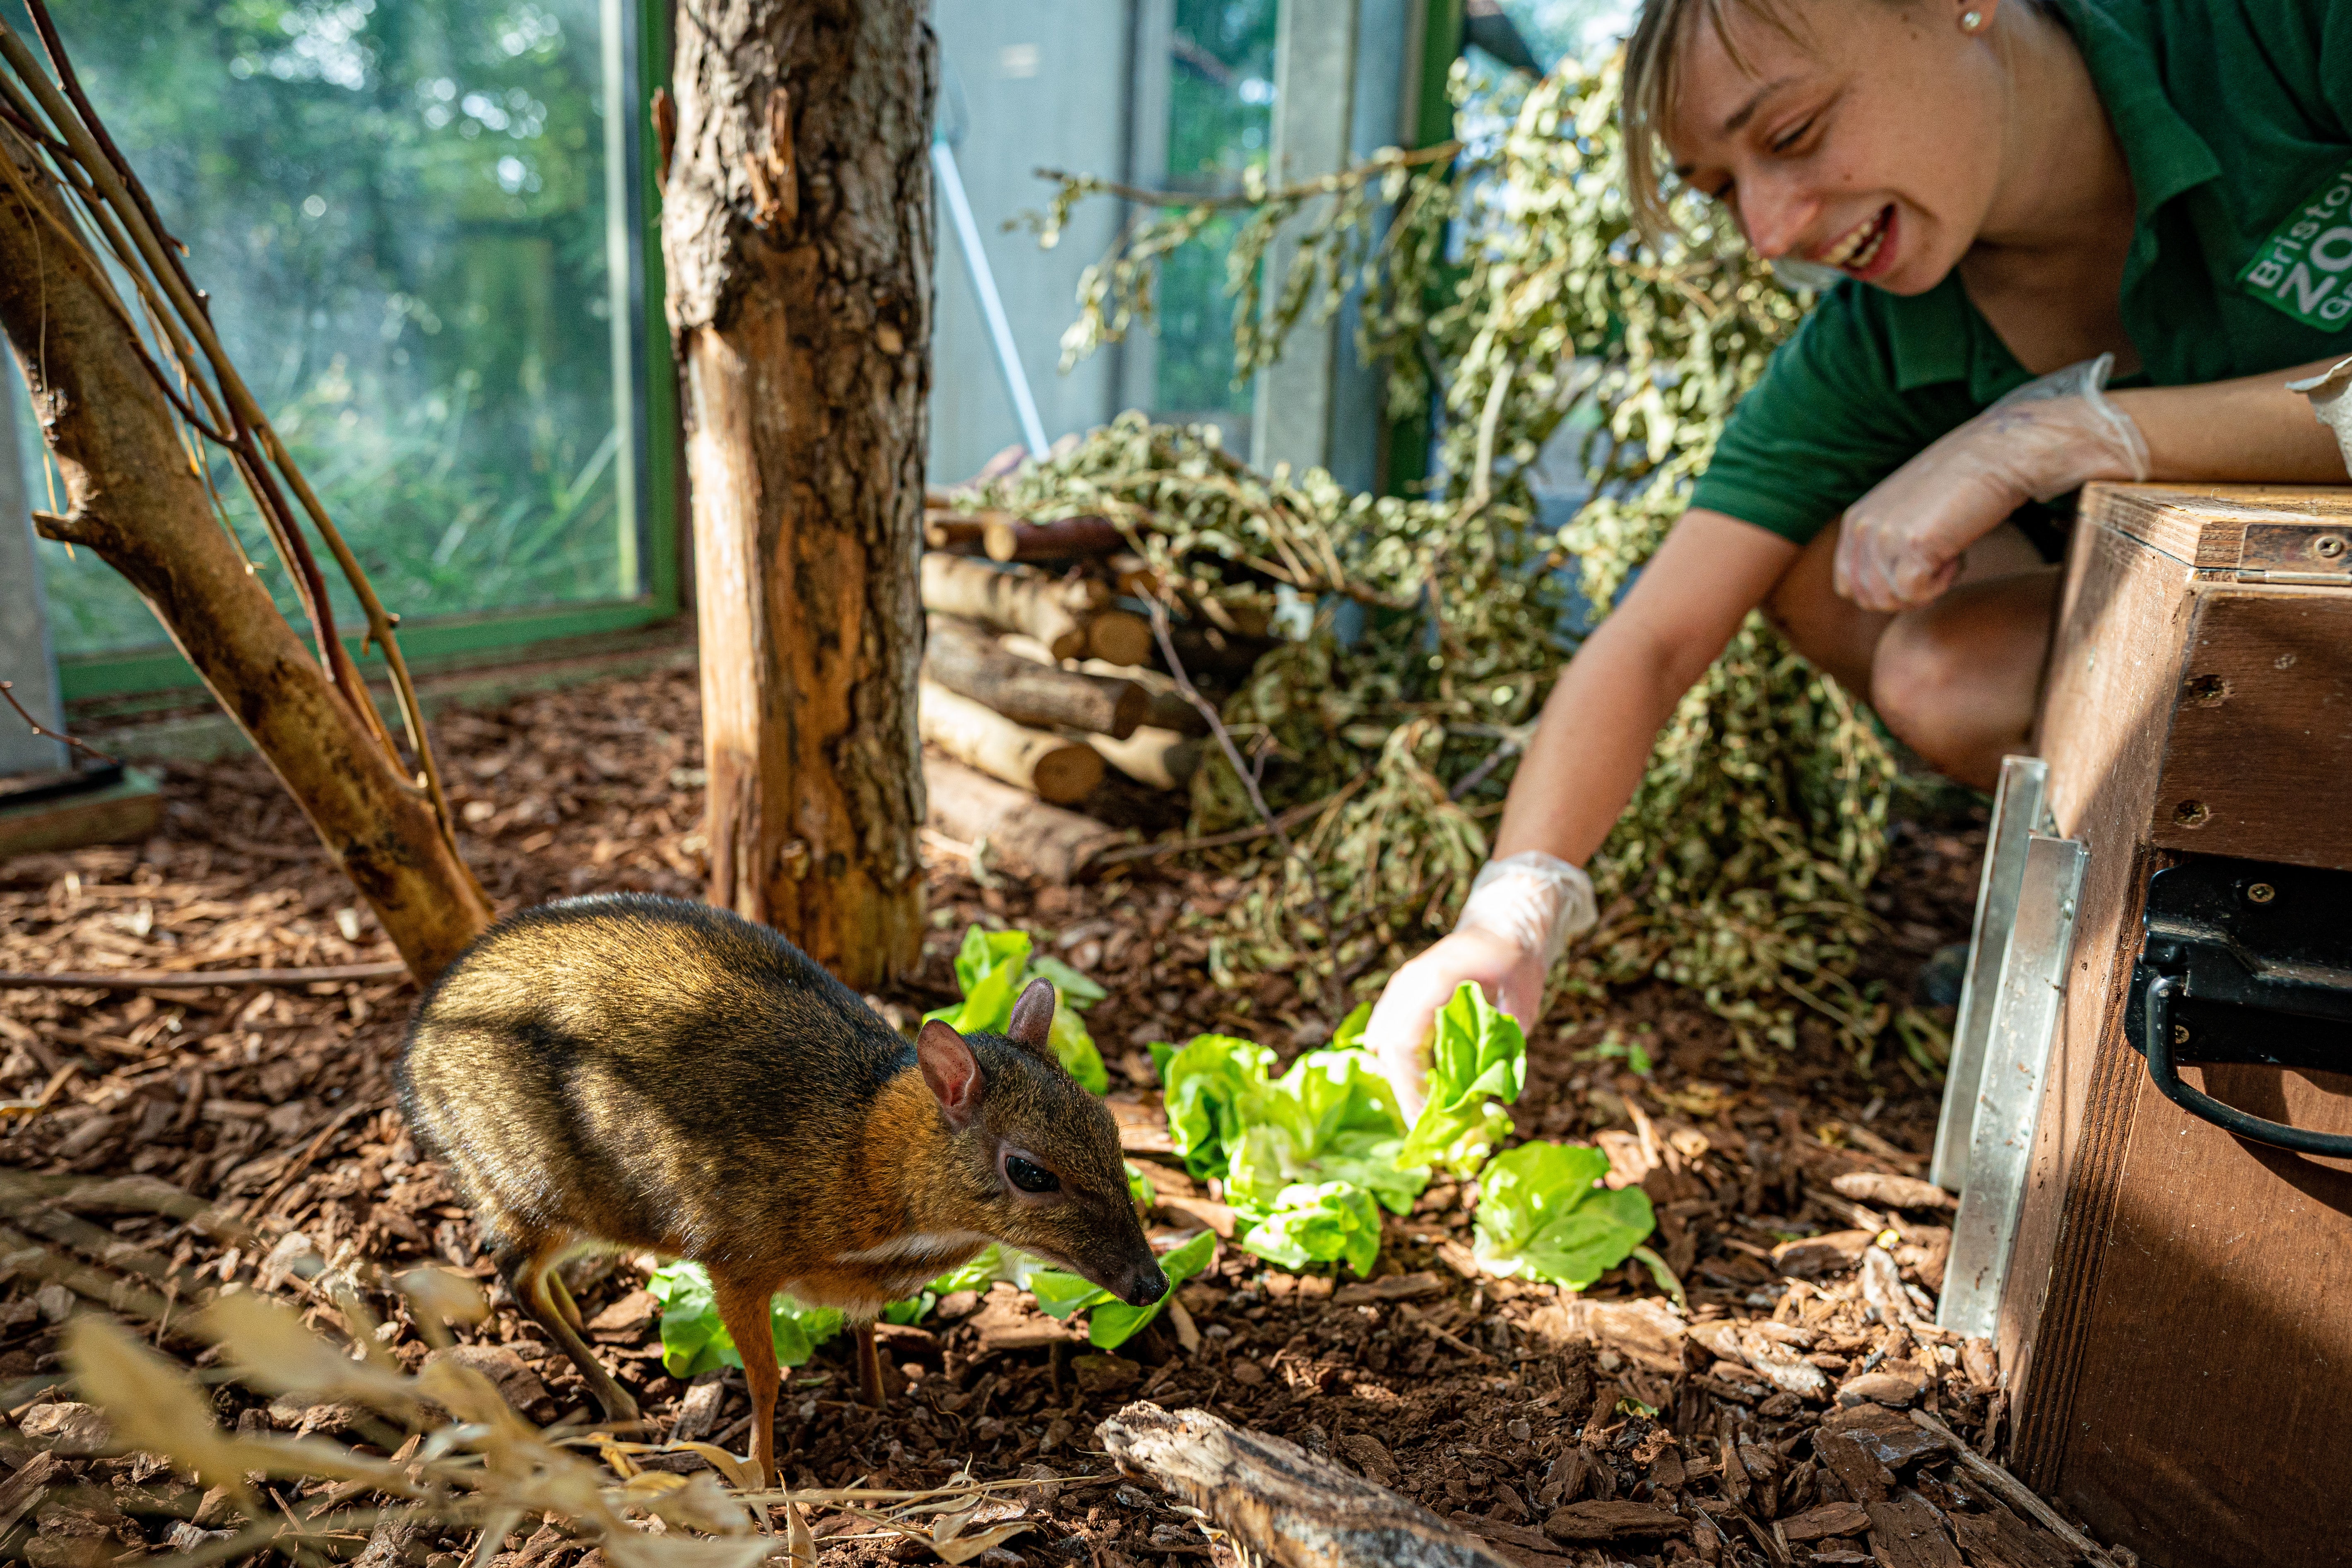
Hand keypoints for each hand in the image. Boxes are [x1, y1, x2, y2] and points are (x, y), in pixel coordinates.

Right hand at [1361, 927, 1547, 1123]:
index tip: (1425, 1119)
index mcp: (1433, 982)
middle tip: (1425, 1124)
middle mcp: (1407, 984)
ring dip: (1400, 1076)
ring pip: (1381, 1041)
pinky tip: (1424, 1080)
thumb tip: (1486, 1091)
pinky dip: (1400, 1060)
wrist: (1502, 927)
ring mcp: (1400, 987)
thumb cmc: (1515, 963)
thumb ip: (1502, 1043)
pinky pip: (1387, 1032)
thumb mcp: (1520, 1003)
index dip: (1411, 1087)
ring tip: (1425, 1106)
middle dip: (1403, 1089)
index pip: (1405, 1045)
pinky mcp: (1401, 994)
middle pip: (1386, 1047)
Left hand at [1834, 354, 2148, 611]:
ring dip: (1928, 585)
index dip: (1892, 587)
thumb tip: (1882, 590)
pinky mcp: (1911, 543)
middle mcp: (1861, 526)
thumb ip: (1888, 542)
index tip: (1925, 559)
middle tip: (1941, 555)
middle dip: (1908, 591)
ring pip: (1891, 601)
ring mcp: (1883, 534)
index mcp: (1856, 520)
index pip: (1851, 586)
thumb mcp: (1911, 511)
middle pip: (1870, 600)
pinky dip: (1943, 582)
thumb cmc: (1966, 484)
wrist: (2006, 452)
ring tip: (1951, 546)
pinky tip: (1959, 549)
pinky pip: (1915, 593)